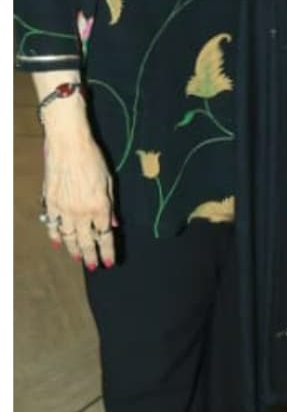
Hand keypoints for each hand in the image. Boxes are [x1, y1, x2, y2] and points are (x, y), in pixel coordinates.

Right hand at [39, 110, 116, 270]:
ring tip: (79, 259)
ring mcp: (63, 208)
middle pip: (86, 241)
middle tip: (93, 267)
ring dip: (74, 250)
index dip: (107, 251)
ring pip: (68, 237)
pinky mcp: (49, 202)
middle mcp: (81, 211)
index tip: (110, 263)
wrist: (68, 144)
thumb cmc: (93, 159)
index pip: (105, 236)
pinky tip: (59, 243)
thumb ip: (111, 206)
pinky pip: (51, 225)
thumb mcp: (109, 181)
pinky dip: (54, 235)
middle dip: (91, 256)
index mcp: (100, 206)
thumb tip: (113, 224)